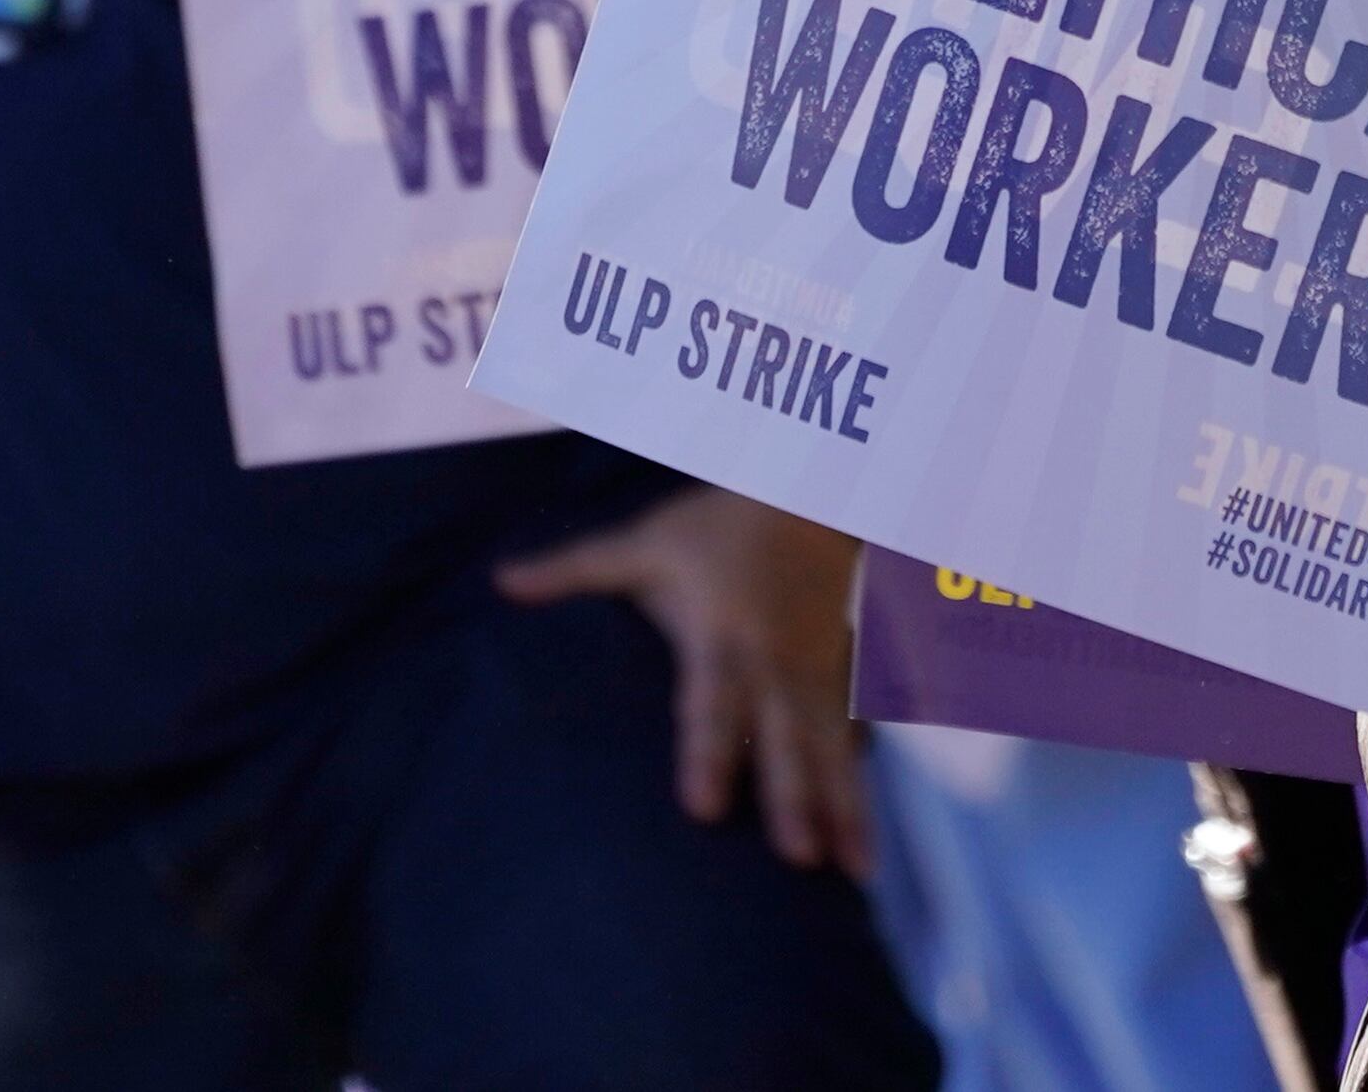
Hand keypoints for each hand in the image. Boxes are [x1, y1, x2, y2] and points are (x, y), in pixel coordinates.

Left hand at [495, 486, 874, 873]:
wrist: (808, 493)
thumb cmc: (714, 525)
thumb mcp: (644, 543)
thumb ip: (573, 569)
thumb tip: (500, 582)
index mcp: (721, 633)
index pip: (712, 702)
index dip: (707, 754)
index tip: (701, 810)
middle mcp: (774, 661)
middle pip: (784, 736)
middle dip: (794, 798)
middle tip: (799, 859)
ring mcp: (816, 672)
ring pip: (832, 748)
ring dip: (845, 808)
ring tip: (854, 873)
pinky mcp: (842, 677)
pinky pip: (855, 736)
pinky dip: (862, 785)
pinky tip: (867, 846)